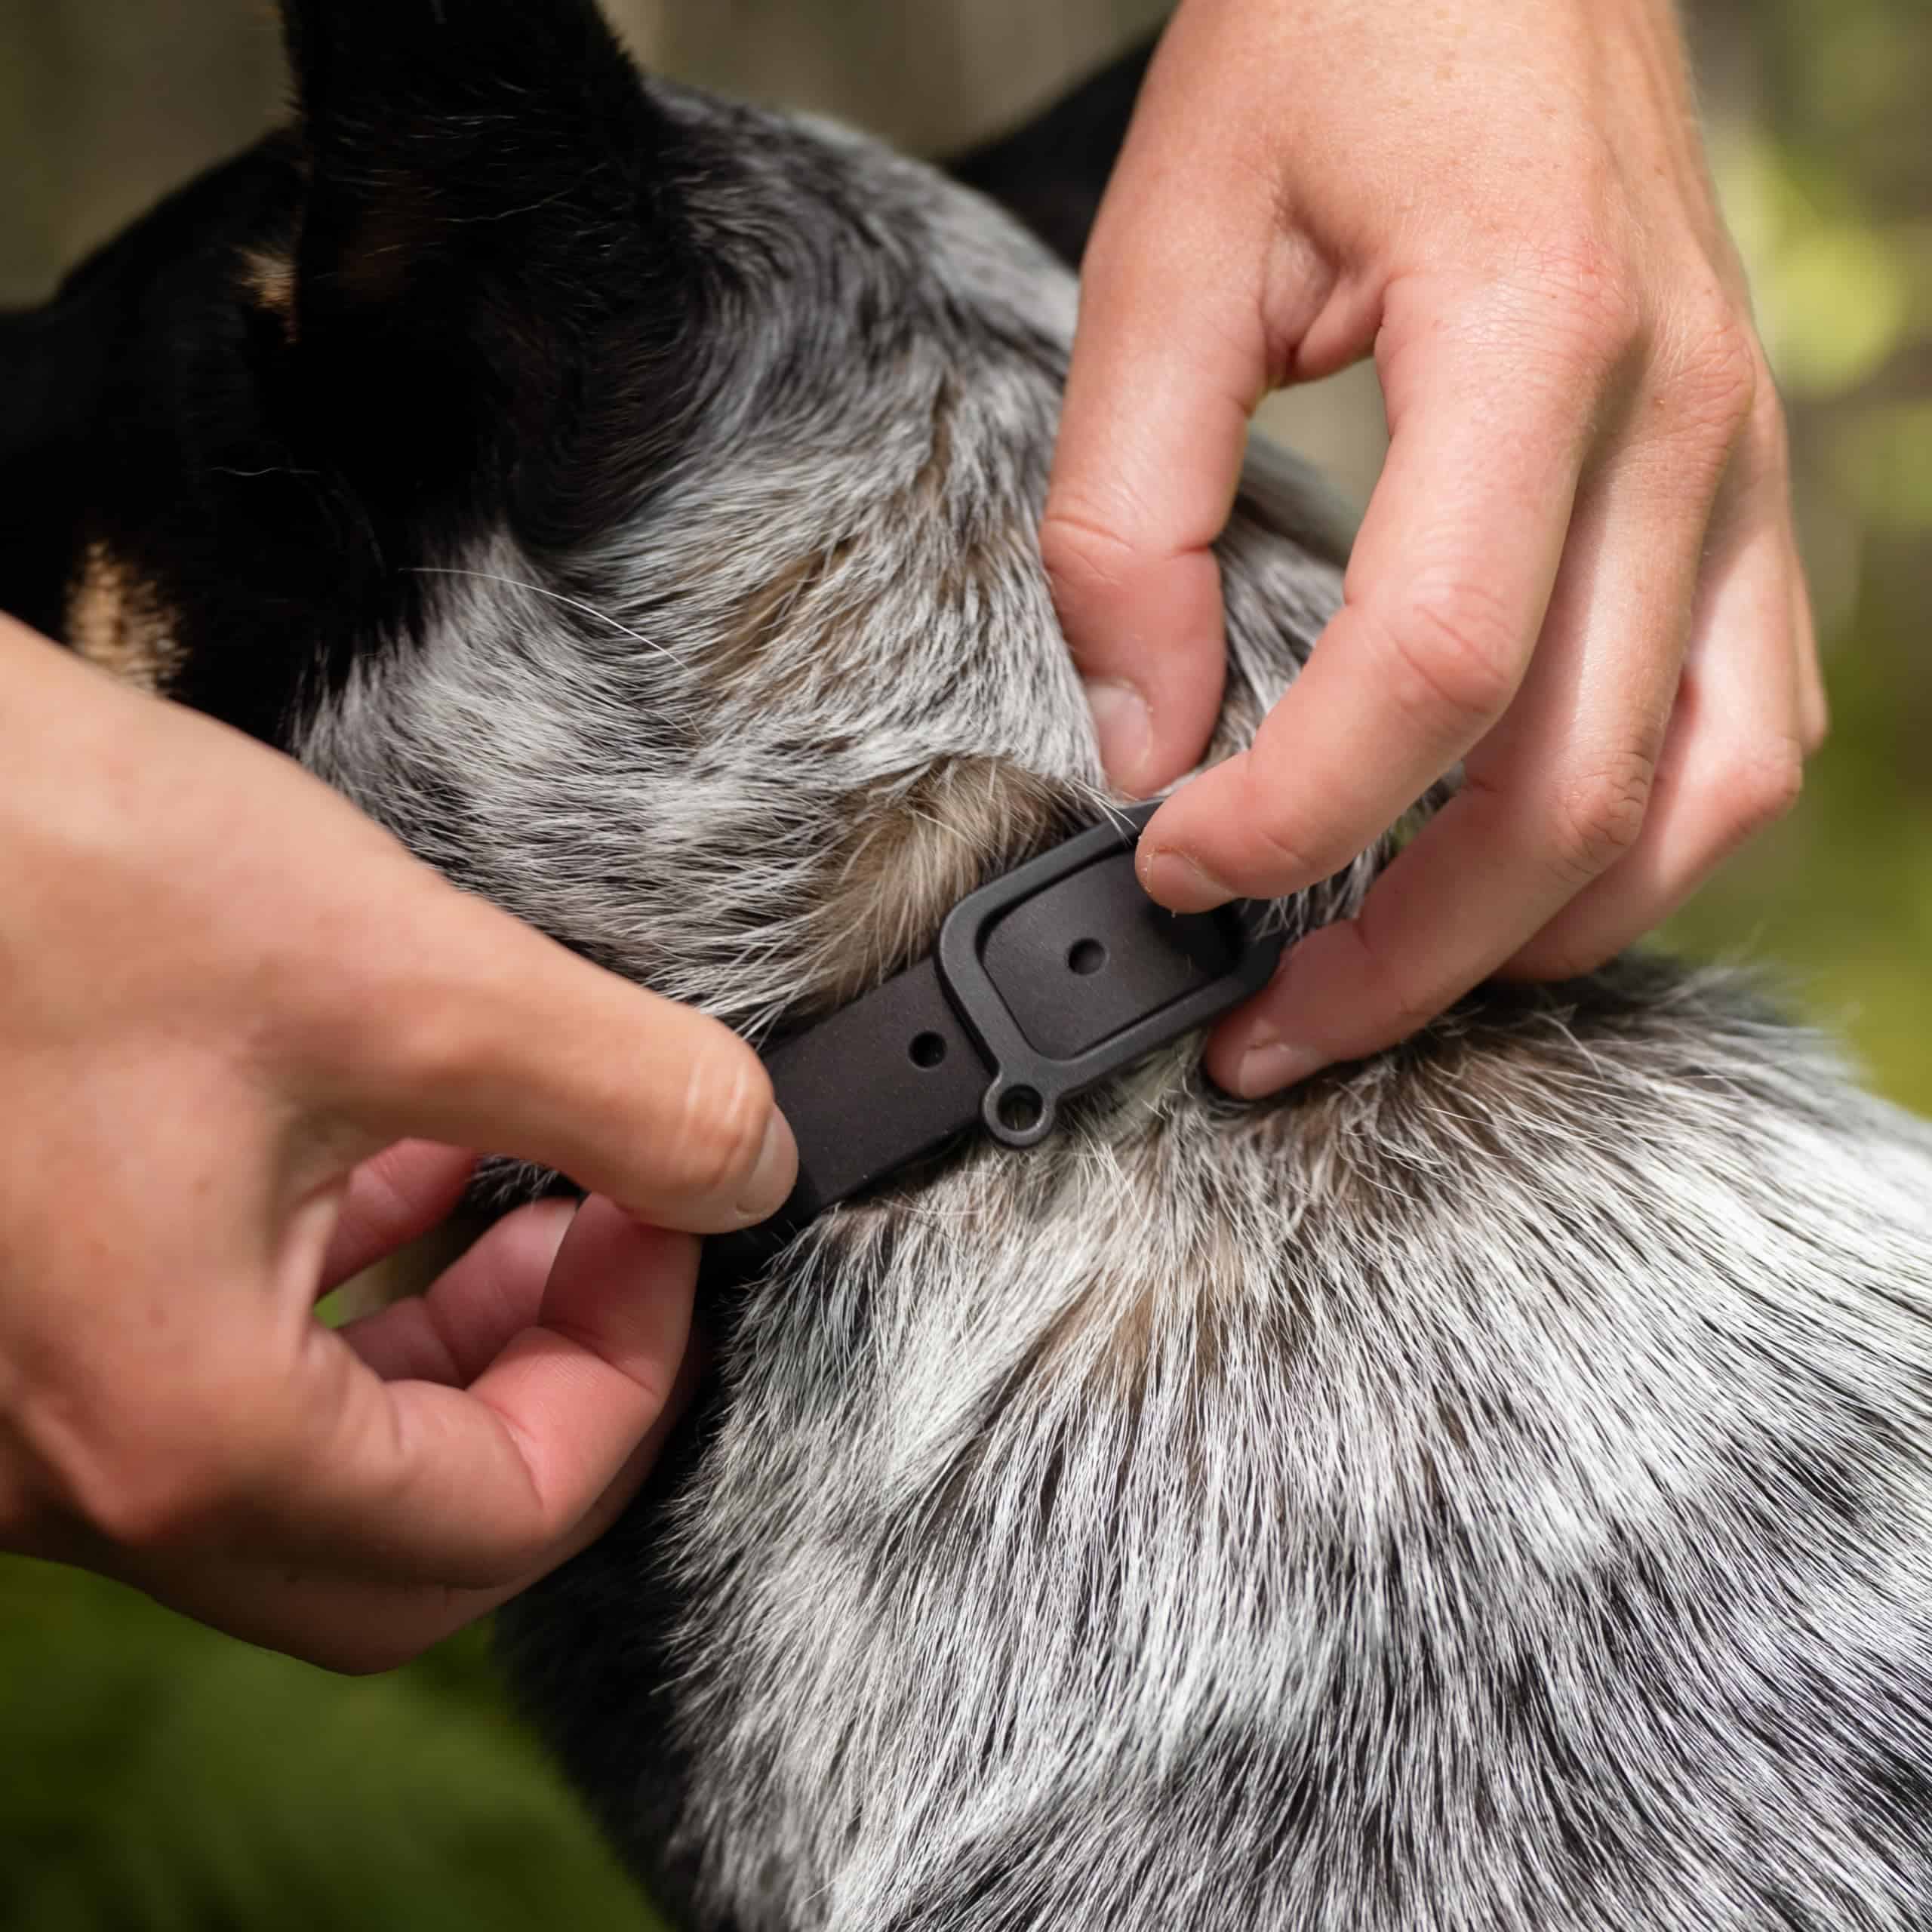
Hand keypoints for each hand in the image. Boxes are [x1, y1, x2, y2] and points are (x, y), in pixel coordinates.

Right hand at [0, 618, 794, 1670]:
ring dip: (450, 1350)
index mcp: (181, 1428)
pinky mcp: (12, 1321)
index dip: (635, 1370)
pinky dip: (338, 1302)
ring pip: (307, 1470)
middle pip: (406, 1541)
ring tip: (529, 1204)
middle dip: (549, 1391)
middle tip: (616, 1244)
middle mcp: (77, 1467)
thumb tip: (751, 1163)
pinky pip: (211, 1379)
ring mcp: (24, 1411)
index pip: (506, 1514)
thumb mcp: (401, 979)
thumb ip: (622, 1093)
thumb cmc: (54, 872)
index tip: (674, 1226)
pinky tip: (398, 1170)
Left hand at [1044, 0, 1824, 1094]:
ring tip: (1385, 983)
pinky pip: (1746, 727)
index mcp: (1521, 342)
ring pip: (1692, 798)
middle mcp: (1671, 425)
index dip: (1294, 820)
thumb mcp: (1167, 251)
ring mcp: (1737, 467)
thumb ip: (1133, 518)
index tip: (1171, 870)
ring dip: (1532, 933)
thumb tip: (1147, 742)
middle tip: (1263, 1026)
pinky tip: (1522, 876)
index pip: (1432, 670)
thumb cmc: (1332, 41)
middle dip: (1404, 954)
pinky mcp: (1740, 490)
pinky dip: (1639, 843)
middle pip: (1571, 789)